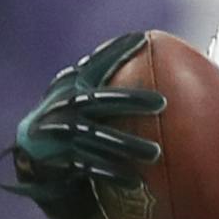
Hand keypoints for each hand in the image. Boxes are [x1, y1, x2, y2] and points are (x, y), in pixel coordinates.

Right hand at [8, 33, 164, 212]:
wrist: (39, 166)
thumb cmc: (79, 133)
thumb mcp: (92, 112)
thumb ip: (117, 98)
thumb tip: (179, 88)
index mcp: (69, 90)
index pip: (94, 67)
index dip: (115, 52)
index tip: (144, 38)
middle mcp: (60, 107)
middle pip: (96, 100)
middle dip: (128, 99)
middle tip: (162, 102)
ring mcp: (54, 134)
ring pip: (92, 135)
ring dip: (125, 144)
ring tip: (155, 153)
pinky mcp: (52, 160)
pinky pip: (85, 166)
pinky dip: (111, 172)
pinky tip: (135, 180)